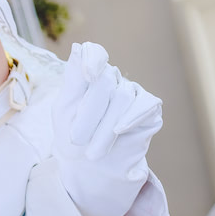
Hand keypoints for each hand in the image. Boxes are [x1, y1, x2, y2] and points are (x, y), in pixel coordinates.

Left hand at [51, 43, 160, 215]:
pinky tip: (119, 130)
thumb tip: (77, 46)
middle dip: (89, 114)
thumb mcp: (64, 111)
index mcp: (89, 75)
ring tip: (92, 153)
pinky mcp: (150, 109)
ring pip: (123, 97)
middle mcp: (113, 79)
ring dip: (105, 127)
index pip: (94, 53)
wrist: (89, 168)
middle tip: (78, 141)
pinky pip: (145, 106)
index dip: (93, 58)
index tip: (88, 74)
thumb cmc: (72, 136)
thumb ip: (73, 80)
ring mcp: (133, 92)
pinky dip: (131, 118)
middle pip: (105, 81)